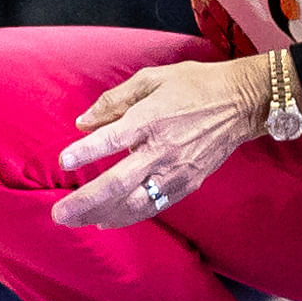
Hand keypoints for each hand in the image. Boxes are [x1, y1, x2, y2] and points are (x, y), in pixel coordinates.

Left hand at [51, 58, 268, 227]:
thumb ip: (115, 100)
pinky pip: (155, 205)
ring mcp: (176, 170)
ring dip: (103, 215)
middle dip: (86, 202)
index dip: (85, 152)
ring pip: (135, 203)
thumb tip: (83, 122)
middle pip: (118, 183)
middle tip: (60, 215)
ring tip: (77, 221)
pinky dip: (129, 216)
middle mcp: (161, 149)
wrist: (241, 103)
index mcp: (150, 119)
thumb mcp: (151, 79)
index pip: (111, 140)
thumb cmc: (194, 85)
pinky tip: (108, 220)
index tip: (63, 161)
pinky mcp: (188, 182)